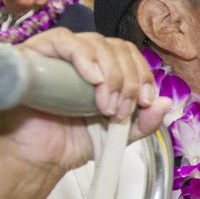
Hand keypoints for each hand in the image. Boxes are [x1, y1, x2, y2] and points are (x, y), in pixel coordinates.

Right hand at [0, 28, 171, 176]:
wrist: (41, 159)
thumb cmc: (74, 142)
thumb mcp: (120, 133)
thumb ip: (144, 121)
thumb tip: (165, 101)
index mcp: (101, 68)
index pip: (128, 53)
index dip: (141, 73)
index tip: (144, 101)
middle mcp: (80, 56)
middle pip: (115, 47)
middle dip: (127, 80)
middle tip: (120, 110)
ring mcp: (56, 53)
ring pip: (94, 42)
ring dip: (110, 74)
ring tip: (105, 106)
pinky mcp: (33, 54)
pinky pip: (62, 39)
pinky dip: (84, 56)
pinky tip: (92, 78)